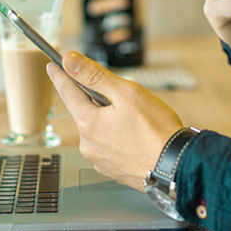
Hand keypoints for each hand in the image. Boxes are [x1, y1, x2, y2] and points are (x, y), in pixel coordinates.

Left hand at [47, 52, 183, 190]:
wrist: (177, 167)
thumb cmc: (157, 131)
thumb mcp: (126, 93)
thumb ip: (95, 75)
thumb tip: (69, 61)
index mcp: (88, 123)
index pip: (67, 92)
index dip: (60, 75)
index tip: (53, 65)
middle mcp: (88, 144)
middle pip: (84, 111)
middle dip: (96, 99)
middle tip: (119, 95)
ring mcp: (99, 160)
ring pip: (98, 129)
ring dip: (108, 119)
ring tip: (135, 120)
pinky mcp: (111, 170)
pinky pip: (108, 146)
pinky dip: (117, 137)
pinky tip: (135, 136)